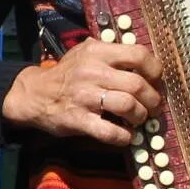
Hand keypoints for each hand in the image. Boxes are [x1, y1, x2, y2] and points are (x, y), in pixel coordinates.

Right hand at [2, 35, 164, 145]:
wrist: (34, 94)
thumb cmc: (67, 73)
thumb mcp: (85, 52)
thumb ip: (112, 52)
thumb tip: (145, 60)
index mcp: (98, 52)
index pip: (139, 55)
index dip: (155, 71)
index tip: (156, 82)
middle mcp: (92, 72)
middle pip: (137, 85)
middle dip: (152, 100)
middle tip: (153, 107)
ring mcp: (85, 97)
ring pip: (128, 106)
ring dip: (140, 117)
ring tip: (139, 120)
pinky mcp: (78, 120)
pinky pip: (110, 132)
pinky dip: (124, 137)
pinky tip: (125, 135)